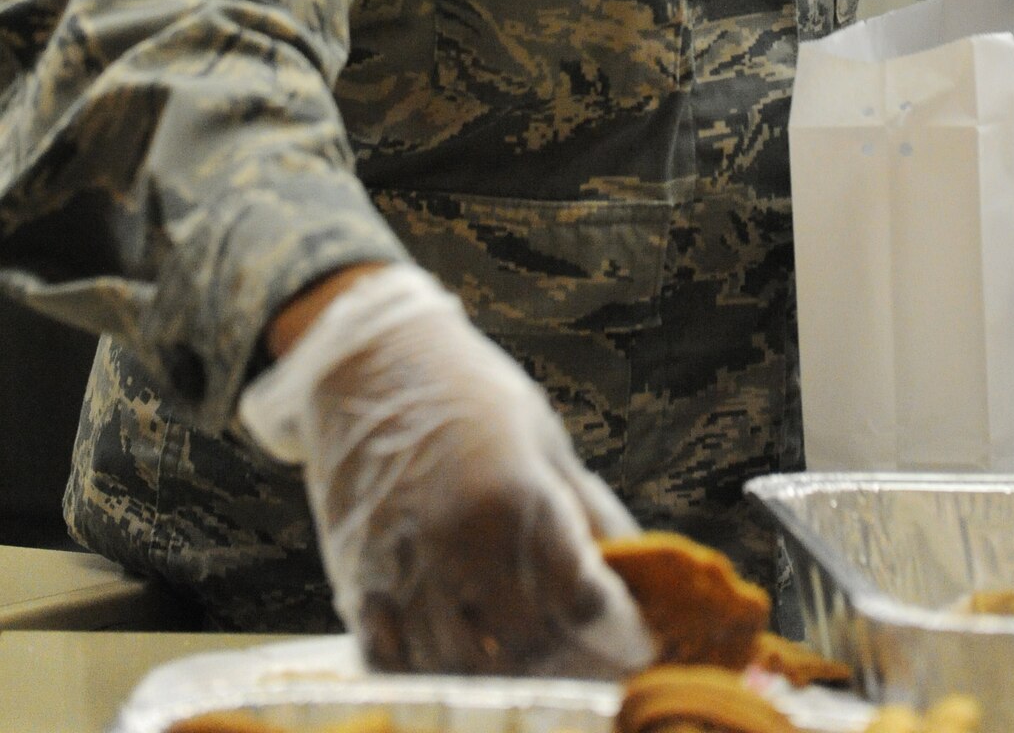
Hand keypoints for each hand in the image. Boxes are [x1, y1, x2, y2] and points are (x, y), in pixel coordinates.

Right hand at [240, 262, 652, 675]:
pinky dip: (430, 675)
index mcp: (516, 498)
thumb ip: (587, 506)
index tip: (633, 640)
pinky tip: (458, 661)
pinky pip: (394, 664)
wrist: (367, 360)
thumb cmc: (466, 389)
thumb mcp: (542, 435)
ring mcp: (404, 569)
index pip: (584, 603)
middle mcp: (461, 544)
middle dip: (569, 660)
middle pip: (531, 647)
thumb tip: (634, 561)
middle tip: (587, 654)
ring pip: (465, 670)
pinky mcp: (357, 583)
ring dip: (504, 676)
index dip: (617, 632)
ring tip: (529, 661)